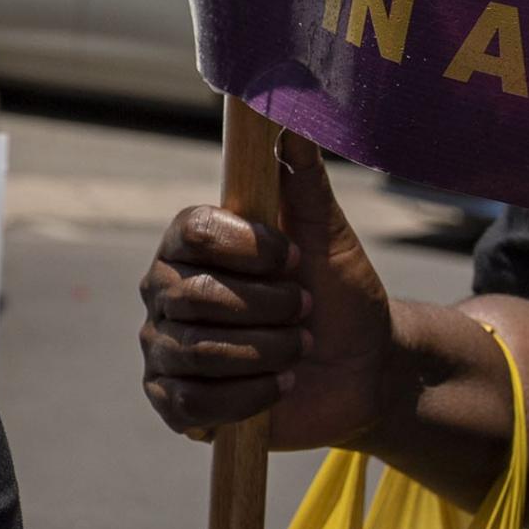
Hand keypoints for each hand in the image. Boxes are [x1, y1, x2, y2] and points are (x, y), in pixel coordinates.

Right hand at [140, 137, 397, 446]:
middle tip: (306, 312)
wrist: (364, 371)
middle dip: (267, 309)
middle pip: (194, 296)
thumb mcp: (332, 238)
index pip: (191, 232)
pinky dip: (247, 397)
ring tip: (297, 351)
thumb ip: (305, 183)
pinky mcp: (173, 401)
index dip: (248, 248)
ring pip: (196, 351)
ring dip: (266, 353)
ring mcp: (164, 348)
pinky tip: (278, 387)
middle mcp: (165, 293)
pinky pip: (191, 402)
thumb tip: (290, 126)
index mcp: (193, 246)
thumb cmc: (342, 298)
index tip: (295, 258)